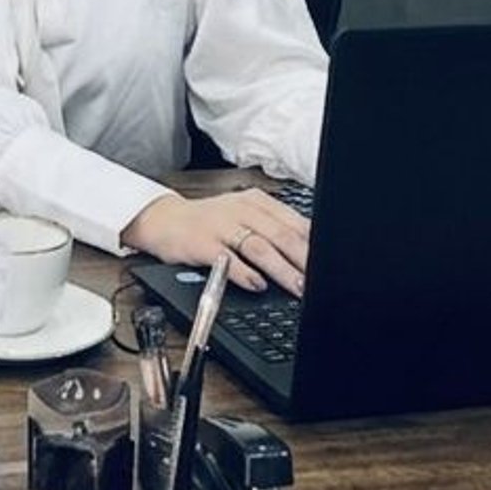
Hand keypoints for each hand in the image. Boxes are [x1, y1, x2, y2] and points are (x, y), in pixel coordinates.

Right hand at [121, 187, 309, 293]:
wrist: (163, 221)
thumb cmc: (209, 223)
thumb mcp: (244, 217)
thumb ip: (274, 231)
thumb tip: (309, 254)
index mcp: (258, 202)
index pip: (294, 223)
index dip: (314, 247)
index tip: (327, 266)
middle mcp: (242, 210)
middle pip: (281, 235)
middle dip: (304, 261)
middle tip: (318, 282)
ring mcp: (222, 225)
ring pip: (260, 247)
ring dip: (281, 270)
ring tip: (296, 287)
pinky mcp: (203, 242)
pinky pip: (228, 259)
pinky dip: (245, 273)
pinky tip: (257, 285)